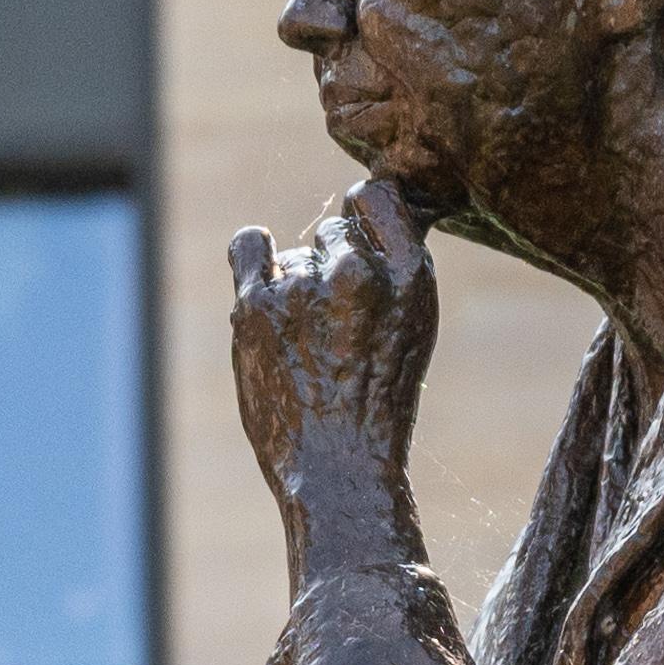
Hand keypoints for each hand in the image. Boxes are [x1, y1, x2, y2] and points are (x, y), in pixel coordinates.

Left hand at [228, 176, 438, 549]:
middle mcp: (358, 271)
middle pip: (332, 231)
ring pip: (292, 255)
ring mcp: (303, 285)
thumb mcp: (414, 324)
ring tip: (308, 346)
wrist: (337, 469)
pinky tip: (260, 275)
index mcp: (411, 274)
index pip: (377, 196)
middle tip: (336, 328)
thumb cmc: (378, 402)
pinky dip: (254, 257)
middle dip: (331, 267)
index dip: (363, 217)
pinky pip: (249, 246)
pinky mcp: (255, 304)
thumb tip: (364, 199)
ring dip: (295, 287)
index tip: (360, 246)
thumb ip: (394, 260)